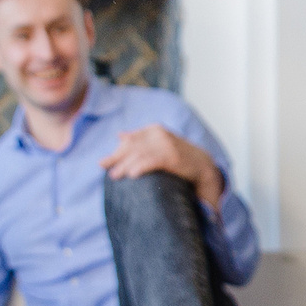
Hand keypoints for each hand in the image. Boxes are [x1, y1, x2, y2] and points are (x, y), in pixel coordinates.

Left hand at [99, 124, 223, 211]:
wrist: (203, 165)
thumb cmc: (178, 156)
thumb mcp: (158, 143)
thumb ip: (140, 138)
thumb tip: (120, 135)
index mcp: (154, 130)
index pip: (130, 140)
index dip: (116, 152)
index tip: (103, 164)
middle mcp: (159, 134)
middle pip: (132, 146)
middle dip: (117, 158)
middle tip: (105, 169)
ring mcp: (167, 145)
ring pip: (139, 154)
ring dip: (125, 165)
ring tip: (115, 175)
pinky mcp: (173, 157)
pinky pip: (152, 161)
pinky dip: (140, 167)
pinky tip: (132, 174)